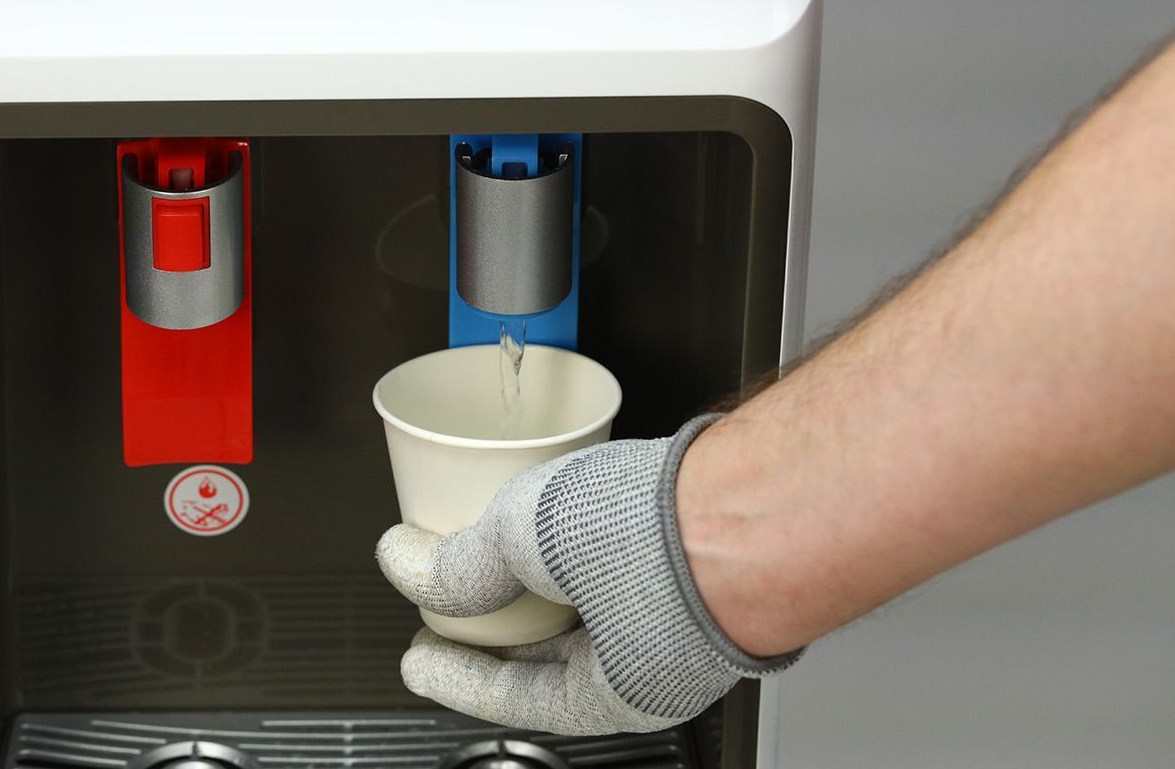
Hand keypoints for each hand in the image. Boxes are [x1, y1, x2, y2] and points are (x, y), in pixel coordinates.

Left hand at [375, 415, 800, 735]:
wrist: (774, 488)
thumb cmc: (677, 537)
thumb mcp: (531, 541)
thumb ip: (463, 564)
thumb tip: (412, 569)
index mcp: (618, 695)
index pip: (512, 697)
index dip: (453, 675)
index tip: (417, 657)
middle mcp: (657, 667)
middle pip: (552, 655)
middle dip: (498, 626)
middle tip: (451, 602)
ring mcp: (685, 614)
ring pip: (592, 607)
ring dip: (539, 581)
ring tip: (497, 546)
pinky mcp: (703, 560)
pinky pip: (624, 568)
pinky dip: (581, 550)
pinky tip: (565, 515)